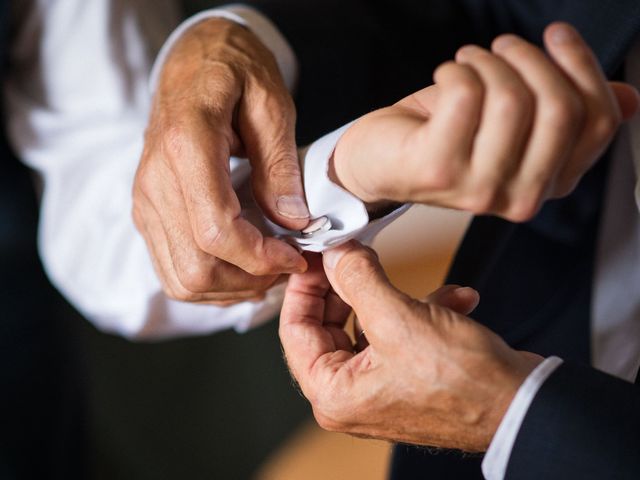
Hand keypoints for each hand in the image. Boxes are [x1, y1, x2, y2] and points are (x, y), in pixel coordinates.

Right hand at [133, 18, 308, 303]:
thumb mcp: (271, 104)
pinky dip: (212, 281)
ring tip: (270, 268)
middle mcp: (155, 181)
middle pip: (196, 268)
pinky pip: (173, 269)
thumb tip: (293, 224)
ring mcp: (146, 201)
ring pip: (182, 280)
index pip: (217, 231)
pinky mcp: (148, 212)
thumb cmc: (235, 72)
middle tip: (287, 266)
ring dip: (232, 288)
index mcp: (186, 146)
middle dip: (249, 281)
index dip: (261, 258)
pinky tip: (244, 265)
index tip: (297, 256)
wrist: (192, 61)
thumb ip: (280, 166)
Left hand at [279, 241, 542, 450]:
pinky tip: (454, 298)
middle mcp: (351, 394)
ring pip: (365, 323)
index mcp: (334, 392)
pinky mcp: (407, 374)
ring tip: (413, 279)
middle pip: (328, 324)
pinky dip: (420, 310)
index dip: (303, 285)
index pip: (294, 330)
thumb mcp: (400, 319)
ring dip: (391, 294)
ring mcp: (380, 385)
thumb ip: (358, 280)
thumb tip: (335, 253)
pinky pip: (397, 332)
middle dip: (348, 284)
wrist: (522, 404)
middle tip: (354, 251)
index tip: (315, 253)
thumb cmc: (463, 382)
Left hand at [331, 22, 639, 220]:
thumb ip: (568, 113)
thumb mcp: (515, 123)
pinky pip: (466, 93)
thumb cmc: (446, 136)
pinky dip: (455, 69)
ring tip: (467, 62)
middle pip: (561, 107)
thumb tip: (632, 99)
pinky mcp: (440, 171)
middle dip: (530, 58)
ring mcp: (480, 190)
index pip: (597, 121)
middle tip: (499, 46)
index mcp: (551, 184)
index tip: (555, 34)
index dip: (581, 65)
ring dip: (487, 61)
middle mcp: (522, 197)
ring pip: (512, 96)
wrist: (379, 162)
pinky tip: (445, 76)